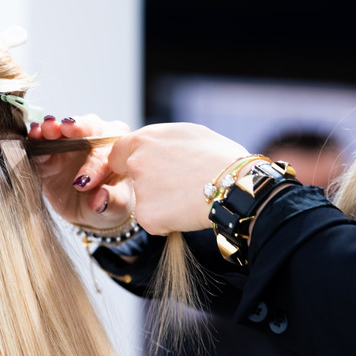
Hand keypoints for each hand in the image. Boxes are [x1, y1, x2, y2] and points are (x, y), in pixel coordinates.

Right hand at [28, 115, 133, 229]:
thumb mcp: (117, 207)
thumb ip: (112, 202)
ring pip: (62, 129)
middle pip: (87, 126)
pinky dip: (36, 139)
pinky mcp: (48, 154)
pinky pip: (41, 143)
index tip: (84, 182)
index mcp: (117, 148)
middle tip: (66, 128)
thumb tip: (99, 201)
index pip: (107, 151)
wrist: (91, 209)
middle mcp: (94, 138)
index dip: (94, 165)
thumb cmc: (111, 202)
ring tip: (45, 129)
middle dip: (75, 127)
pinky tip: (33, 136)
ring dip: (53, 128)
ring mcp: (69, 143)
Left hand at [109, 123, 248, 234]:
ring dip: (160, 203)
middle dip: (148, 184)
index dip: (129, 163)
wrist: (237, 186)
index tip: (145, 170)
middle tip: (176, 186)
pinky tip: (187, 212)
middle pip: (131, 178)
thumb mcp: (188, 134)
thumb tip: (152, 147)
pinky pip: (153, 221)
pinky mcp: (146, 216)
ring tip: (189, 197)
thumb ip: (160, 142)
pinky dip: (166, 222)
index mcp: (144, 139)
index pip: (117, 153)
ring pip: (144, 200)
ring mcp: (140, 190)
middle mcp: (136, 163)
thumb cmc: (221, 157)